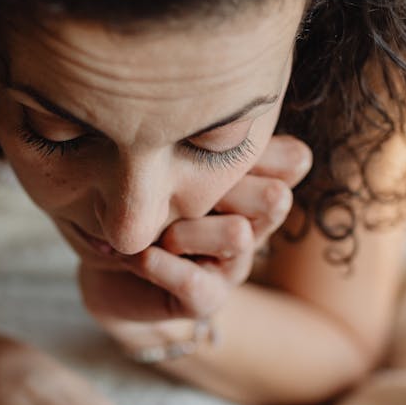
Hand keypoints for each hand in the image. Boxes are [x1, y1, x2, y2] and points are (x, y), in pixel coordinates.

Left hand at [79, 133, 311, 328]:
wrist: (113, 272)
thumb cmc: (145, 205)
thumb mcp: (173, 164)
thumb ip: (202, 138)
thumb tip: (227, 105)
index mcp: (254, 185)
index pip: (292, 161)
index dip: (259, 150)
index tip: (207, 139)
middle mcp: (253, 224)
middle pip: (276, 197)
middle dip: (228, 184)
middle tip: (178, 183)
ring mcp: (233, 265)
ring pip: (238, 235)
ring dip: (186, 228)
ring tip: (152, 228)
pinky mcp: (205, 300)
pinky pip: (194, 282)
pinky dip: (159, 264)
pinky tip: (138, 254)